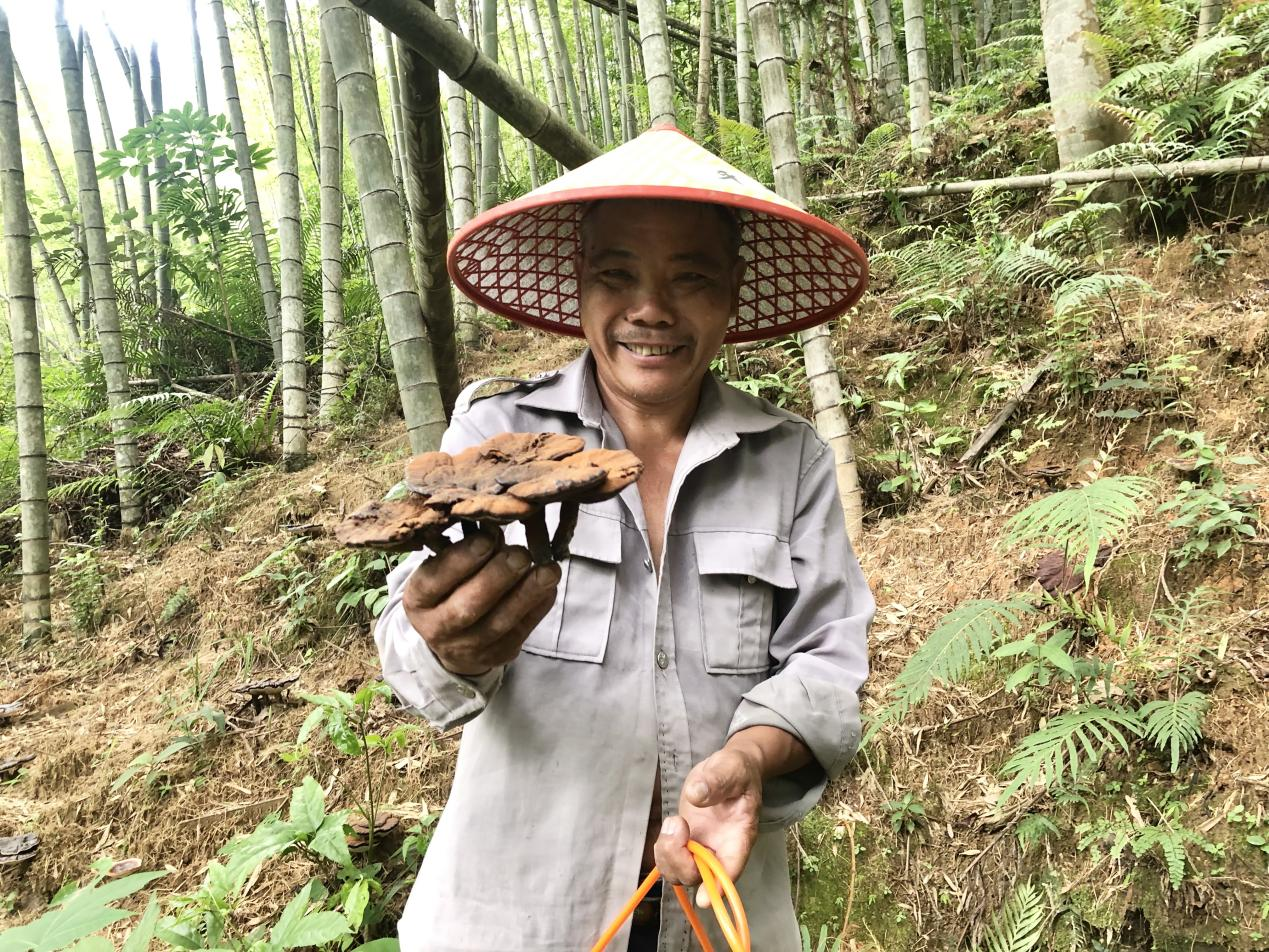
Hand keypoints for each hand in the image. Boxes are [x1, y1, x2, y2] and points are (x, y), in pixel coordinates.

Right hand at [402, 530, 560, 675]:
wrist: (453, 641)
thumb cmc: (450, 590)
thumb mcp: (443, 571)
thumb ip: (467, 551)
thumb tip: (497, 529)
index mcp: (417, 600)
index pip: (434, 581)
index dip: (461, 560)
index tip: (487, 538)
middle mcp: (437, 628)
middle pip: (468, 606)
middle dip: (497, 577)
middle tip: (520, 554)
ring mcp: (467, 647)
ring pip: (499, 623)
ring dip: (527, 594)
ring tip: (548, 571)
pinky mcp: (496, 655)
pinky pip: (521, 632)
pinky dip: (538, 607)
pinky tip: (549, 586)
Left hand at [653, 747, 762, 908]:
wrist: (728, 769)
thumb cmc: (737, 771)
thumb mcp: (732, 768)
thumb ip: (716, 781)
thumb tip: (695, 795)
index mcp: (739, 837)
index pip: (730, 869)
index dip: (717, 888)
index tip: (704, 899)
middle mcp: (720, 850)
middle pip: (698, 877)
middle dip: (681, 861)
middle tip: (677, 825)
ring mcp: (701, 848)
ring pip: (679, 872)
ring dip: (668, 854)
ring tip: (674, 821)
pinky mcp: (685, 842)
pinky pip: (669, 858)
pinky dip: (663, 847)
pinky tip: (671, 823)